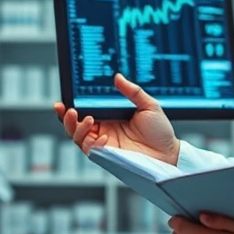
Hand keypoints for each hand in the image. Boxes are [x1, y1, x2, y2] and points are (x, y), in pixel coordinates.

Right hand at [53, 73, 179, 164]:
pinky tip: (103, 137)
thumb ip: (132, 91)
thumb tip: (118, 77)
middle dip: (66, 117)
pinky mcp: (107, 156)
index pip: (85, 110)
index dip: (71, 106)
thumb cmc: (160, 132)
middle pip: (75, 124)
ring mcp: (104, 143)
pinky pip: (91, 150)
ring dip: (77, 128)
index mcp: (109, 116)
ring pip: (78, 137)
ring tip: (88, 119)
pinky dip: (93, 142)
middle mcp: (103, 130)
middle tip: (68, 109)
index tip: (65, 99)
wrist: (169, 153)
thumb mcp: (148, 106)